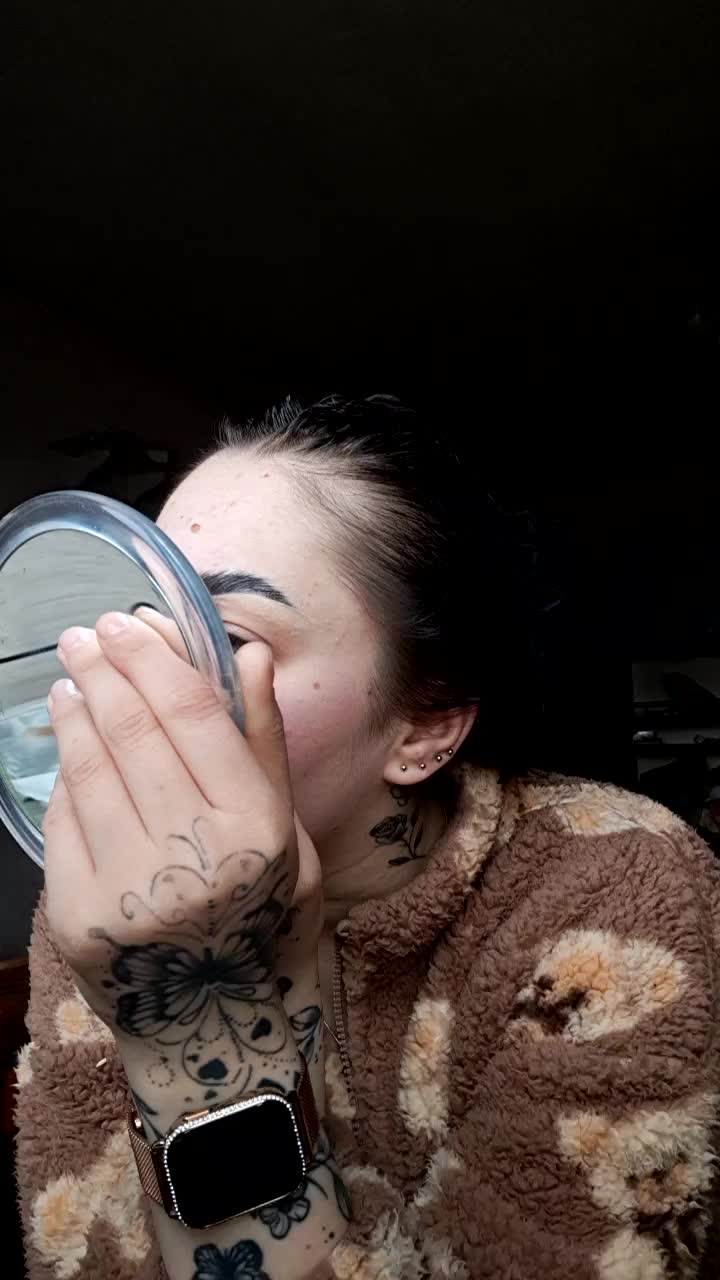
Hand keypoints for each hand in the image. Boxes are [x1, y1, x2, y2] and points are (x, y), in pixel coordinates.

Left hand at [43, 612, 321, 1100]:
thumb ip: (264, 743)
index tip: (129, 622)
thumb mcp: (288, 832)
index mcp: (257, 830)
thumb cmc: (261, 914)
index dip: (156, 662)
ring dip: (75, 714)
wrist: (215, 1026)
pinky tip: (67, 743)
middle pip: (135, 735)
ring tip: (72, 680)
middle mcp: (195, 859)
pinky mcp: (80, 919)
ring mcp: (131, 892)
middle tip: (87, 635)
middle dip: (106, 672)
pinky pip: (63, 823)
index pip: (194, 719)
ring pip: (91, 772)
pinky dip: (63, 774)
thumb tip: (250, 655)